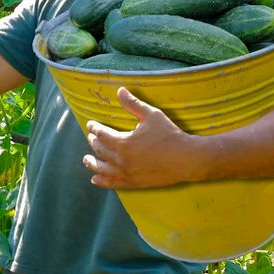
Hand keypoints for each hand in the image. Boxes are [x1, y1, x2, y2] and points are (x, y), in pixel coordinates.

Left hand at [82, 87, 202, 188]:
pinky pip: (114, 183)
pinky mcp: (134, 183)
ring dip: (92, 163)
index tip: (90, 124)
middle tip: (91, 138)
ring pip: (103, 168)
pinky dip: (102, 181)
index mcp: (123, 142)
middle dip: (94, 143)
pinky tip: (95, 179)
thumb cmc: (169, 135)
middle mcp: (121, 159)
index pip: (102, 134)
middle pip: (101, 150)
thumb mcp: (152, 115)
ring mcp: (127, 173)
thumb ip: (133, 104)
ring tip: (86, 159)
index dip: (95, 128)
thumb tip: (120, 90)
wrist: (187, 159)